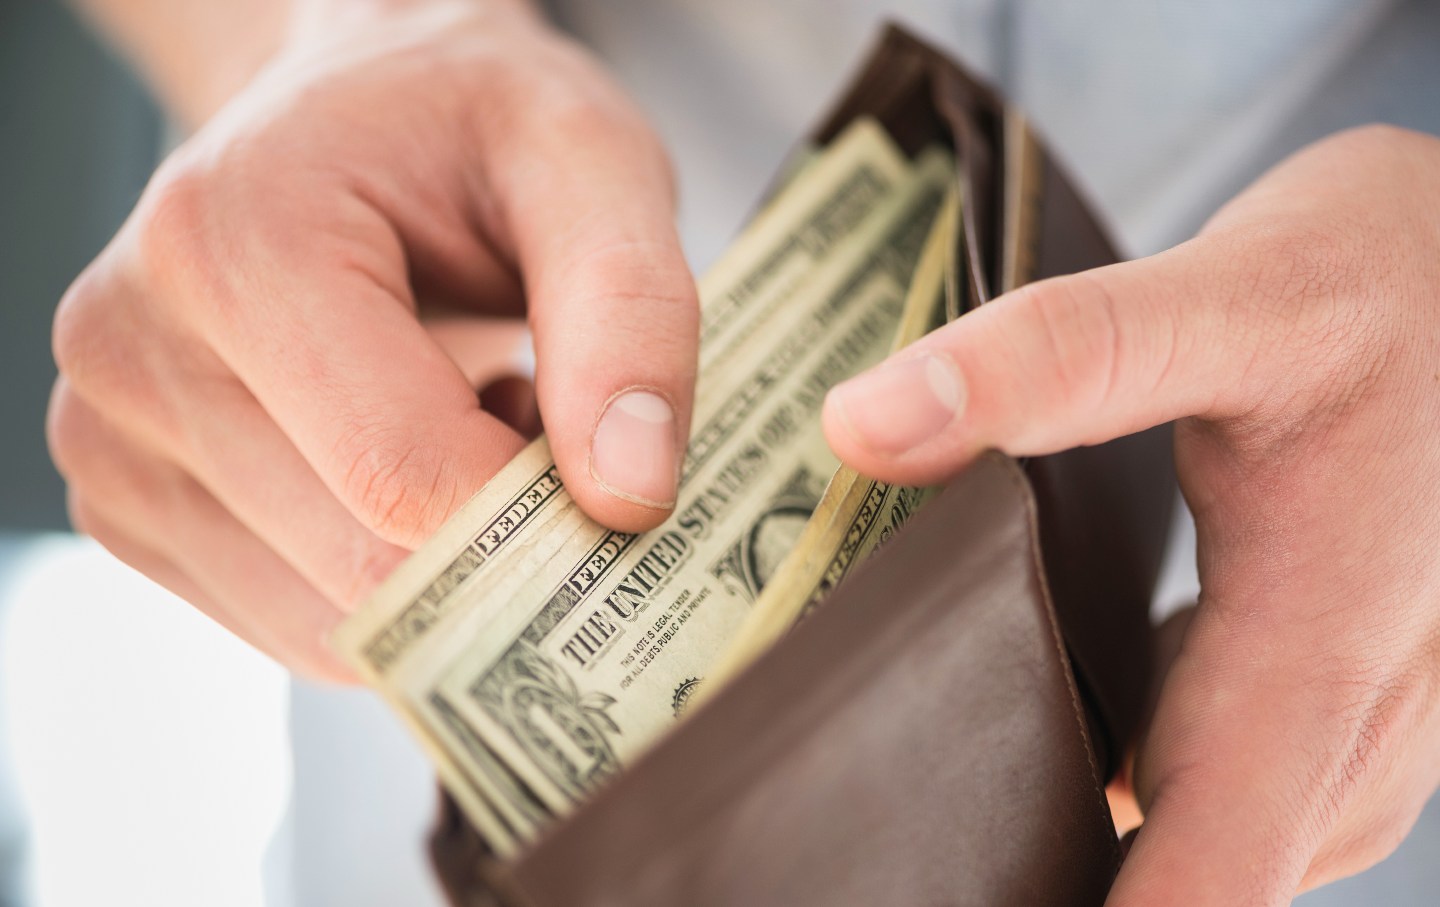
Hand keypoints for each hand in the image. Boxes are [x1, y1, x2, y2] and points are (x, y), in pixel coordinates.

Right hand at [48, 0, 697, 679]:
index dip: (541, 515)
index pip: (403, 476)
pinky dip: (380, 581)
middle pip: (363, 567)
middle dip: (495, 541)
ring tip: (464, 420)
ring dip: (439, 564)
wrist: (353, 115)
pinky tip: (400, 465)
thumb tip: (630, 495)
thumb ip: (630, 312)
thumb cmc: (466, 127)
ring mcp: (109, 440)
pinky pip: (296, 627)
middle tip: (533, 417)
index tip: (613, 475)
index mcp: (232, 243)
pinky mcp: (128, 504)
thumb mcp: (588, 161)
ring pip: (331, 624)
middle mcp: (130, 349)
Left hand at [824, 124, 1439, 901]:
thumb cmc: (1386, 273)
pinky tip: (1082, 743)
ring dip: (1128, 853)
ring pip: (1242, 838)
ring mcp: (1373, 701)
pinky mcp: (1353, 671)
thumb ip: (1055, 359)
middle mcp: (1365, 710)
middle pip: (1210, 874)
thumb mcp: (1229, 295)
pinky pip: (1262, 780)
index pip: (1206, 873)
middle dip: (1080, 888)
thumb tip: (862, 427)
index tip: (966, 905)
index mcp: (1320, 649)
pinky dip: (1173, 788)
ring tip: (978, 830)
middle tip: (925, 860)